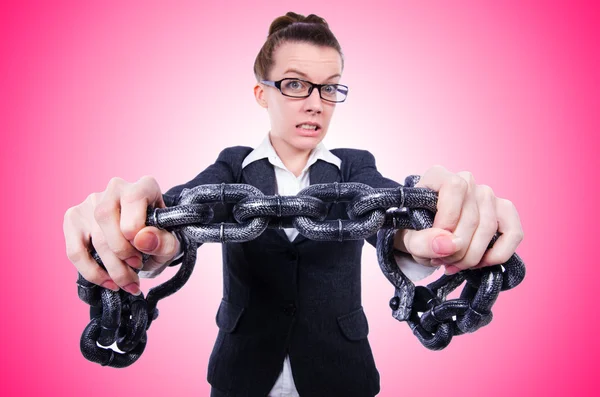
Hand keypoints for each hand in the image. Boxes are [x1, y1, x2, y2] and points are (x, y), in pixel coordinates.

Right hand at [63, 176, 180, 294]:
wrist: (147, 247)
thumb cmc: (159, 241)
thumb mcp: (170, 244)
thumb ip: (164, 241)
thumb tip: (143, 239)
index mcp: (143, 186)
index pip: (132, 198)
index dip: (136, 228)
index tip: (144, 251)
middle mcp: (116, 188)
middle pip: (106, 218)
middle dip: (122, 251)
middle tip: (137, 268)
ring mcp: (91, 203)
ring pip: (93, 237)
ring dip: (111, 267)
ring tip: (128, 282)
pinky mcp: (74, 220)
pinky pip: (74, 251)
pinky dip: (91, 272)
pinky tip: (108, 282)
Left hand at [394, 165, 523, 274]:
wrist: (424, 240)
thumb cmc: (415, 233)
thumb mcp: (407, 239)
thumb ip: (421, 241)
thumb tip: (450, 244)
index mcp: (439, 176)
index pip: (455, 188)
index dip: (448, 218)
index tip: (435, 241)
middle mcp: (466, 181)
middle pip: (472, 216)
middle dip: (456, 249)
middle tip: (441, 261)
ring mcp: (488, 196)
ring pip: (489, 227)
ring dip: (472, 256)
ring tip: (453, 264)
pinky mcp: (504, 213)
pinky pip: (514, 233)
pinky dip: (498, 254)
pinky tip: (479, 263)